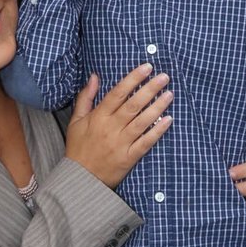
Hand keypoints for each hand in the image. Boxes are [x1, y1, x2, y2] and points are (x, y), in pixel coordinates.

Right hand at [65, 65, 172, 186]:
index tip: (146, 67)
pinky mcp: (128, 158)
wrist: (79, 179)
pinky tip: (168, 120)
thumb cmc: (78, 147)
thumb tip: (94, 76)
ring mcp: (121, 143)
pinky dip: (157, 132)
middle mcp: (111, 128)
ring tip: (169, 94)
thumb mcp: (76, 120)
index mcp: (98, 117)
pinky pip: (145, 143)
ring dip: (157, 107)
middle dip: (150, 89)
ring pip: (142, 122)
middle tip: (164, 77)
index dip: (133, 79)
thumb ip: (86, 97)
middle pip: (133, 105)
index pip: (117, 93)